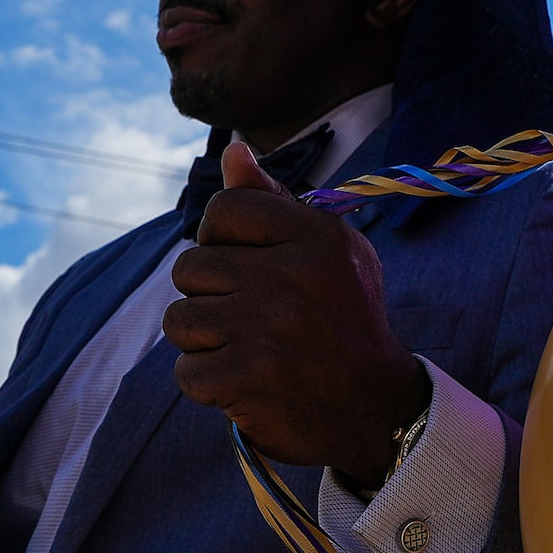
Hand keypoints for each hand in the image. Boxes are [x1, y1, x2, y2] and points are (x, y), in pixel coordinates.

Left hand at [163, 140, 431, 485]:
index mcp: (315, 235)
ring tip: (248, 347)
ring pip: (179, 319)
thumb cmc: (343, 318)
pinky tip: (246, 381)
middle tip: (254, 316)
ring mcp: (267, 325)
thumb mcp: (327, 251)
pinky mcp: (246, 375)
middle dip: (210, 295)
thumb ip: (274, 202)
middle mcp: (292, 273)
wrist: (373, 404)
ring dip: (204, 341)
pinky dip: (208, 383)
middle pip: (190, 266)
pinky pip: (185, 370)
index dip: (222, 239)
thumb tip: (233, 148)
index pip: (225, 209)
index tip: (248, 265)